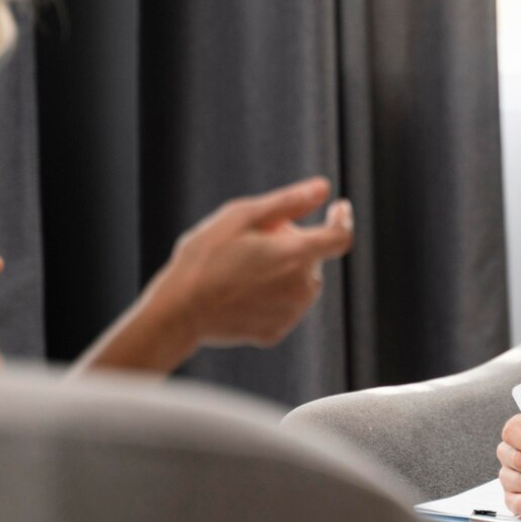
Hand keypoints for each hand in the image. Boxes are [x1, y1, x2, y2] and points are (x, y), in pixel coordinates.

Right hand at [152, 176, 354, 348]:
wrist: (178, 311)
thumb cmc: (205, 257)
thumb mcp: (241, 216)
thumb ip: (288, 202)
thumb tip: (323, 188)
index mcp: (296, 256)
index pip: (340, 237)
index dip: (342, 219)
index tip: (338, 208)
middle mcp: (301, 289)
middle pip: (312, 257)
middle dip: (291, 244)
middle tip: (250, 243)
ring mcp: (290, 314)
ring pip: (299, 283)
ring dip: (282, 272)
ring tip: (240, 271)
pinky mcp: (275, 332)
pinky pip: (283, 306)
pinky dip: (269, 296)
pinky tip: (239, 294)